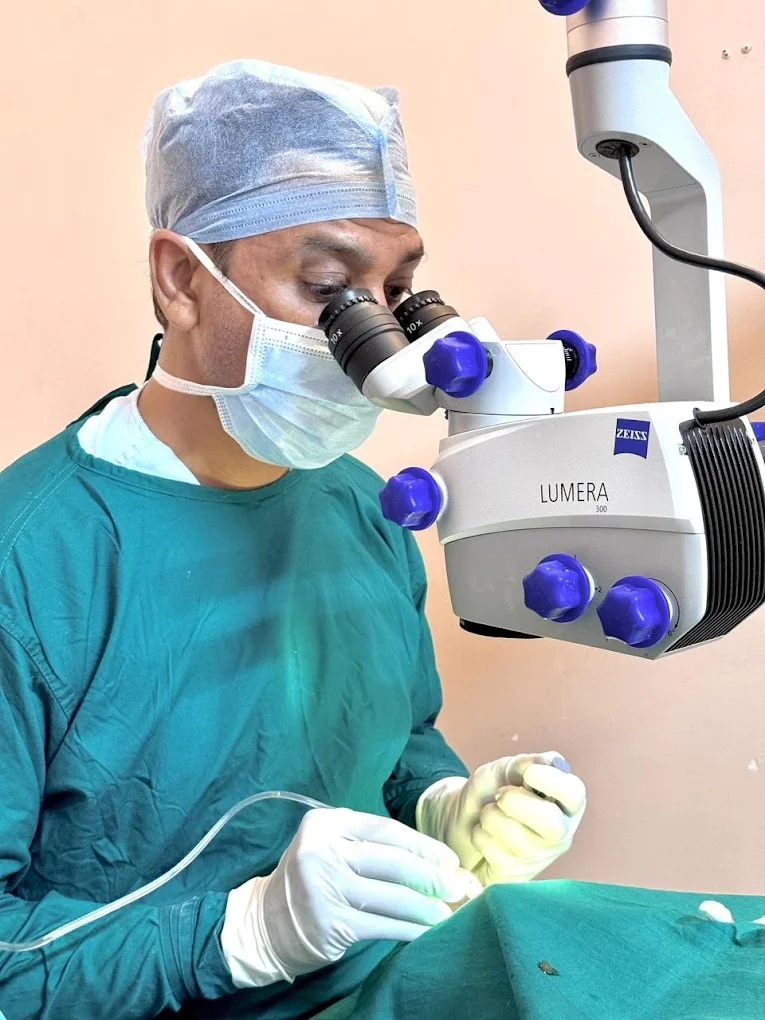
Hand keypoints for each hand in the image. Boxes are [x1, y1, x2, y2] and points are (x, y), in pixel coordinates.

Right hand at [220, 807, 479, 987]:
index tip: (450, 859)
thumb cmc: (310, 880)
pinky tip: (427, 931)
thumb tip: (431, 858)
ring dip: (427, 906)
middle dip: (432, 875)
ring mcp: (325, 887)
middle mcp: (323, 850)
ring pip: (392, 896)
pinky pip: (383, 924)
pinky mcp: (331, 922)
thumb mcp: (330, 846)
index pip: (386, 830)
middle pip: (393, 861)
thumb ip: (369, 845)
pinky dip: (410, 929)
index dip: (423, 845)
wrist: (265, 923)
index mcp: (326, 824)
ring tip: (450, 912)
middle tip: (459, 886)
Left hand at [416, 752, 585, 885]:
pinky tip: (483, 835)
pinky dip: (480, 835)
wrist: (458, 821)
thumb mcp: (502, 770)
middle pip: (551, 823)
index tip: (528, 773)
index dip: (552, 782)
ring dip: (491, 817)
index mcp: (563, 802)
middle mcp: (559, 832)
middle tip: (500, 795)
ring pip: (517, 837)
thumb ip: (523, 765)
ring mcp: (538, 857)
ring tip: (487, 813)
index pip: (574, 794)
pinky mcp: (515, 875)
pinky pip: (495, 852)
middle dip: (517, 803)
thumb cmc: (489, 792)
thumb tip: (549, 763)